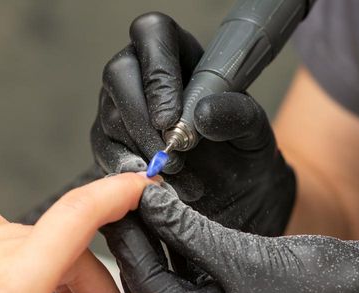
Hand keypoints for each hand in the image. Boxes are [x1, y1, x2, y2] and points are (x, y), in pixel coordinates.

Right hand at [90, 12, 294, 235]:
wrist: (234, 192)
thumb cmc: (241, 149)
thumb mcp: (254, 131)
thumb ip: (237, 114)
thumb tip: (202, 112)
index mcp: (178, 53)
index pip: (153, 34)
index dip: (157, 73)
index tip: (170, 119)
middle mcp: (140, 73)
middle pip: (119, 75)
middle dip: (143, 121)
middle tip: (171, 155)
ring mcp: (119, 106)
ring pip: (110, 118)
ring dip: (143, 152)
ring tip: (179, 178)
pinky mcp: (109, 142)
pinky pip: (105, 152)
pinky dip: (130, 172)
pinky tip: (157, 187)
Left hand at [103, 185, 358, 292]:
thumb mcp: (250, 258)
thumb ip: (192, 231)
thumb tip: (151, 203)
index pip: (144, 276)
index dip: (129, 228)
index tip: (119, 187)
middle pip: (151, 273)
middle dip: (138, 228)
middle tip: (125, 184)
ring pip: (170, 267)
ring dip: (159, 229)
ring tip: (145, 188)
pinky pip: (193, 266)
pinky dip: (182, 236)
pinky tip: (174, 207)